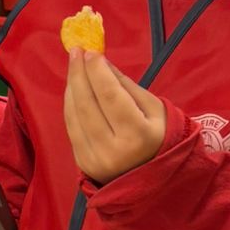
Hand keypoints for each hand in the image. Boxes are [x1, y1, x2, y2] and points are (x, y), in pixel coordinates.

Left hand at [63, 50, 166, 183]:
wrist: (153, 179)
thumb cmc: (159, 136)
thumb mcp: (153, 109)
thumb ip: (125, 85)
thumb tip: (100, 61)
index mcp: (138, 136)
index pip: (110, 96)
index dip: (97, 71)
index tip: (90, 51)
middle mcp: (114, 151)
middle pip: (87, 104)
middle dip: (79, 74)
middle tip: (76, 51)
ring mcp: (95, 160)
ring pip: (75, 115)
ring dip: (71, 87)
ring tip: (74, 66)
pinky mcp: (83, 164)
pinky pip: (72, 128)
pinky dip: (70, 105)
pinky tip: (74, 89)